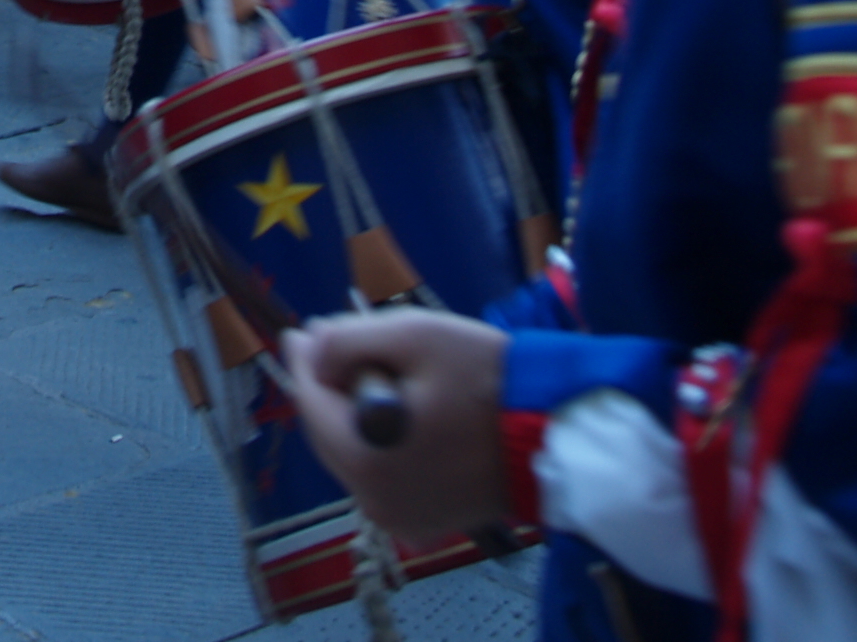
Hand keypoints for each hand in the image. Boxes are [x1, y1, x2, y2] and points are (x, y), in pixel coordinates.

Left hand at [288, 312, 512, 542]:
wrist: (559, 435)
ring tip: (371, 372)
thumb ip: (351, 339)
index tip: (297, 332)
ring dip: (354, 415)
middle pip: (328, 435)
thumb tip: (312, 345)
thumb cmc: (489, 380)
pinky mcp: (426, 525)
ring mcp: (401, 520)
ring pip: (354, 457)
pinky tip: (398, 412)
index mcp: (366, 460)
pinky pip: (382, 477)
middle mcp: (375, 501)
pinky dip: (380, 444)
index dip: (303, 362)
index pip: (312, 403)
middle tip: (329, 345)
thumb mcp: (416, 336)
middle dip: (328, 388)